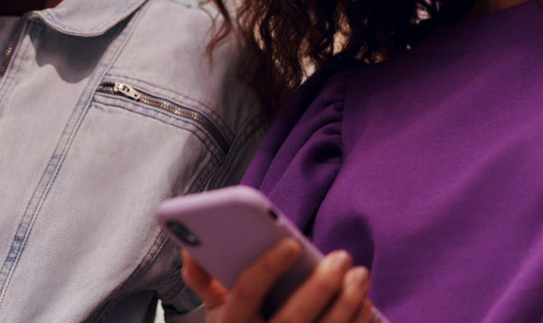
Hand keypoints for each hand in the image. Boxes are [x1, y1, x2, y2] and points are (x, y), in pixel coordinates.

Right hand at [182, 239, 374, 321]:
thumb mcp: (213, 308)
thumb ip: (201, 276)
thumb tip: (191, 244)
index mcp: (231, 322)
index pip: (247, 291)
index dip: (267, 267)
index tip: (291, 242)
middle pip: (293, 317)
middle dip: (321, 285)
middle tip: (342, 257)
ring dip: (347, 303)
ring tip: (360, 274)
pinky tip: (364, 302)